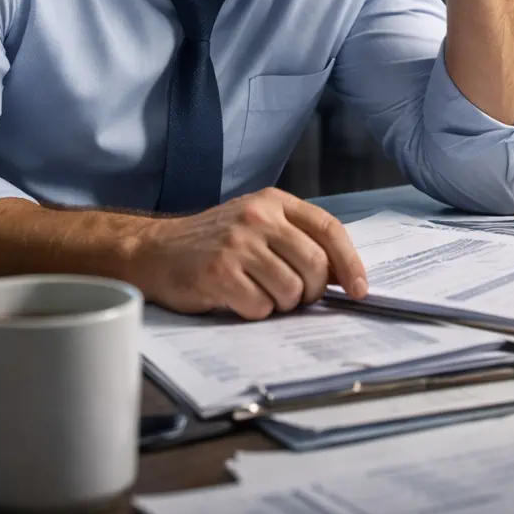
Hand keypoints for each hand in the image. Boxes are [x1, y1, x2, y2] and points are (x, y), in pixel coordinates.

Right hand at [130, 189, 367, 319]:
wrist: (154, 250)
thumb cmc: (213, 242)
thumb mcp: (256, 225)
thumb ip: (296, 240)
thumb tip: (343, 277)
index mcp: (273, 201)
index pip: (328, 229)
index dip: (350, 263)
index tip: (359, 289)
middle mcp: (257, 217)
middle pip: (315, 265)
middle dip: (312, 291)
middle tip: (295, 296)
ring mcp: (238, 243)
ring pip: (291, 290)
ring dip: (281, 304)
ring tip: (259, 293)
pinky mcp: (219, 272)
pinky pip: (260, 307)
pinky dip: (254, 312)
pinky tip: (237, 299)